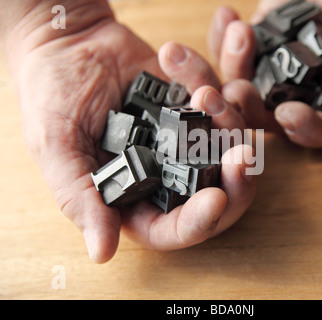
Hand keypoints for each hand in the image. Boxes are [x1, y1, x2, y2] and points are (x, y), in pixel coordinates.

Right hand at [5, 3, 255, 262]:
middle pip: (217, 194)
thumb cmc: (53, 98)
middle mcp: (165, 173)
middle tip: (243, 152)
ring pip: (228, 149)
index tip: (216, 200)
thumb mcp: (57, 148)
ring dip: (230, 125)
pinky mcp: (194, 106)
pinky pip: (223, 106)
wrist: (69, 44)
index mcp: (134, 197)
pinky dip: (221, 92)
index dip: (198, 221)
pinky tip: (196, 75)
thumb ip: (80, 198)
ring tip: (207, 94)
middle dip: (237, 181)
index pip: (173, 226)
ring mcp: (185, 139)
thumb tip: (101, 253)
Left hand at [208, 0, 321, 147]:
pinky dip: (222, 39)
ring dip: (233, 67)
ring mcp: (275, 70)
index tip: (288, 112)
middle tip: (238, 90)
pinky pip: (231, 54)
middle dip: (248, 108)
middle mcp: (301, 91)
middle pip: (268, 116)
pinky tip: (228, 16)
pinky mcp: (256, 48)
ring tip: (240, 34)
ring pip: (241, 87)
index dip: (305, 128)